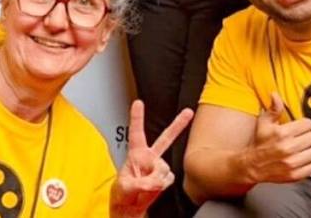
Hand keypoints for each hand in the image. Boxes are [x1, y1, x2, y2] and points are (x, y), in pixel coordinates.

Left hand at [110, 101, 192, 216]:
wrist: (130, 207)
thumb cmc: (122, 194)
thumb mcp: (124, 187)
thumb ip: (140, 183)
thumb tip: (154, 181)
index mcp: (135, 153)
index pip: (136, 132)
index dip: (137, 117)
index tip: (138, 103)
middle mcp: (149, 157)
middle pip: (165, 138)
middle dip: (178, 124)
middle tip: (188, 112)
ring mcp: (158, 167)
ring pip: (164, 167)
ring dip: (156, 177)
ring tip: (145, 184)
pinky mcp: (164, 177)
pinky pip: (168, 178)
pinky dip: (161, 184)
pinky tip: (153, 186)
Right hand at [245, 92, 310, 183]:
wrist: (253, 166)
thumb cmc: (260, 143)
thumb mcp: (264, 123)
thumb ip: (274, 109)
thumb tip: (275, 95)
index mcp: (282, 133)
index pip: (308, 124)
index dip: (305, 125)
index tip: (301, 127)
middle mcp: (289, 148)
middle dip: (308, 136)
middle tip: (300, 138)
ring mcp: (293, 162)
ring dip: (310, 150)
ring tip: (301, 149)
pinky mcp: (296, 174)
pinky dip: (309, 163)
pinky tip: (300, 159)